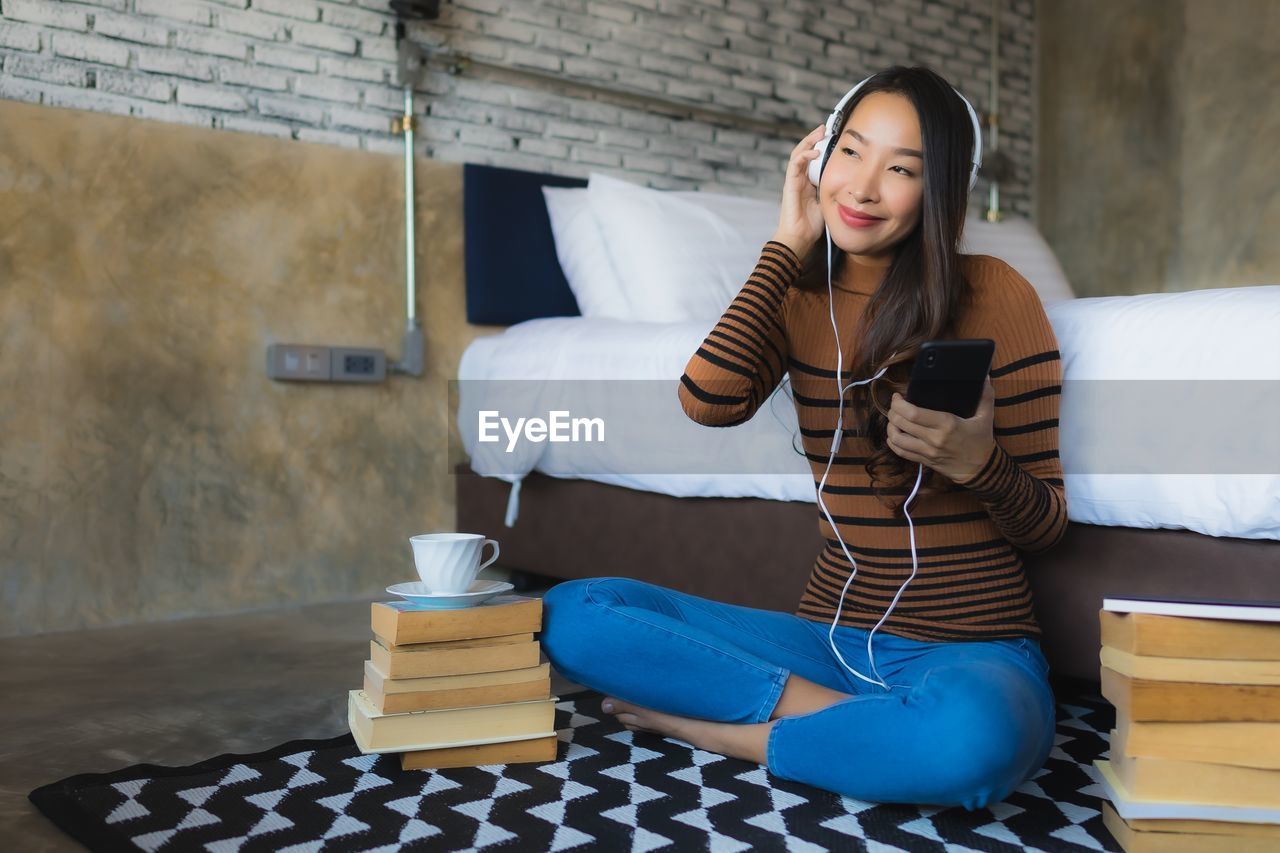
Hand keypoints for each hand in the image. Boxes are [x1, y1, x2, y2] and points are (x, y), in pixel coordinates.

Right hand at [771, 124, 826, 257]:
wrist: (799, 238)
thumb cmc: (812, 226)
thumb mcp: (829, 203)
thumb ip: (835, 192)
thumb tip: (852, 185)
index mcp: (808, 183)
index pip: (813, 159)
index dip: (820, 147)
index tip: (833, 137)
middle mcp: (800, 179)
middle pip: (804, 152)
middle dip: (814, 139)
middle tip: (825, 129)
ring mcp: (793, 181)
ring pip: (798, 154)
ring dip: (808, 142)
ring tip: (819, 133)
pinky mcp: (790, 185)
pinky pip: (794, 165)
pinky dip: (804, 156)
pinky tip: (814, 152)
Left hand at [886, 377, 996, 483]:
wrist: (981, 469)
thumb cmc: (981, 441)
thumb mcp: (986, 416)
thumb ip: (985, 395)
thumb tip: (984, 376)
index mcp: (946, 424)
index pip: (913, 414)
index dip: (899, 404)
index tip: (897, 396)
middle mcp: (933, 438)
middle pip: (901, 424)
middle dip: (892, 411)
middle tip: (895, 405)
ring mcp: (927, 452)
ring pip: (897, 439)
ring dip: (890, 427)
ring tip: (893, 419)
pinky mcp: (924, 461)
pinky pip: (901, 452)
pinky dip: (893, 442)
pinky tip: (894, 435)